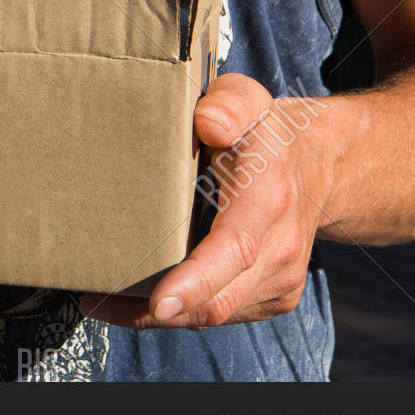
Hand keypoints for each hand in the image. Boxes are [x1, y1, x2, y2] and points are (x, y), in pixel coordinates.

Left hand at [81, 73, 330, 327]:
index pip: (234, 249)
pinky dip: (180, 311)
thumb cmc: (266, 131)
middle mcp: (281, 247)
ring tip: (105, 297)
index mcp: (268, 200)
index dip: (195, 281)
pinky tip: (141, 297)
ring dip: (159, 314)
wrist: (319, 165)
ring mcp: (281, 277)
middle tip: (95, 302)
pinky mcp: (274, 295)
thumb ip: (229, 103)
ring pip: (214, 313)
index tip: (159, 301)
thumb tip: (208, 123)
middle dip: (156, 310)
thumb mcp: (248, 100)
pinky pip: (220, 314)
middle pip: (218, 298)